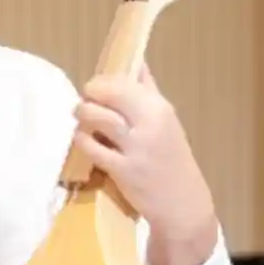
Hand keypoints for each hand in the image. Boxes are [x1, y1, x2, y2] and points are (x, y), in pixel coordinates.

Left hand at [71, 65, 218, 264]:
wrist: (182, 203)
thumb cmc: (169, 159)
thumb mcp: (166, 121)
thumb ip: (148, 92)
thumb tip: (136, 61)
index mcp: (160, 108)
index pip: (126, 80)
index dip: (103, 80)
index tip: (96, 87)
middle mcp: (150, 123)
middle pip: (110, 93)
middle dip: (91, 93)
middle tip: (85, 101)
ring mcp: (137, 147)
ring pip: (99, 117)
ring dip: (83, 115)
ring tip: (81, 118)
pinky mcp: (123, 170)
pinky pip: (92, 148)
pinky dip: (83, 141)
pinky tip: (83, 141)